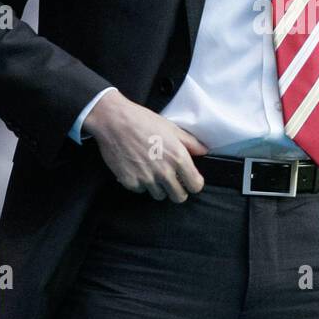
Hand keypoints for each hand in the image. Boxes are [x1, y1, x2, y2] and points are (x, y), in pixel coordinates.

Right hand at [82, 91, 208, 200]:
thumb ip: (190, 142)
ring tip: (152, 171)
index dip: (193, 183)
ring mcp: (146, 179)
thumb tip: (204, 151)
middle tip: (171, 180)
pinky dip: (140, 183)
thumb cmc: (142, 121)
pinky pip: (141, 190)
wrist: (114, 121)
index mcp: (178, 158)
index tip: (189, 180)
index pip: (195, 186)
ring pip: (159, 195)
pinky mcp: (130, 182)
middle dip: (177, 190)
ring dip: (158, 187)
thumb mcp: (171, 128)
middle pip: (179, 197)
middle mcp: (164, 172)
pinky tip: (137, 169)